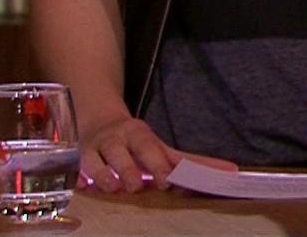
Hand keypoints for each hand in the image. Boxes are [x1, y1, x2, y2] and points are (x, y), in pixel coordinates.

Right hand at [78, 112, 236, 193]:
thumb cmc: (136, 141)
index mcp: (140, 134)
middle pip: (122, 152)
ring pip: (96, 161)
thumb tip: (231, 171)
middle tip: (136, 186)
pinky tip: (82, 186)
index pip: (150, 147)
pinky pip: (75, 168)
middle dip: (130, 168)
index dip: (157, 164)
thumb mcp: (162, 148)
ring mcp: (95, 149)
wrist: (97, 118)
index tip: (166, 181)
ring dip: (104, 174)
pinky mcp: (76, 158)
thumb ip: (192, 162)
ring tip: (113, 187)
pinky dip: (78, 177)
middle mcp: (116, 139)